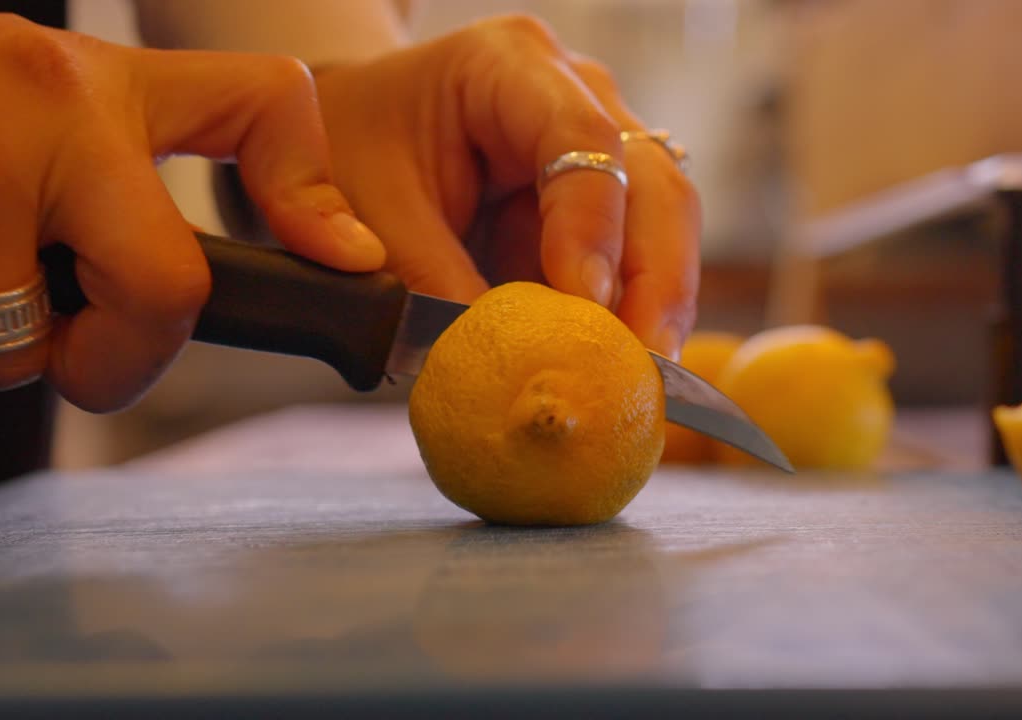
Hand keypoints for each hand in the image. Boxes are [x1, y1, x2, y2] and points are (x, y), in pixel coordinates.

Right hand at [0, 0, 382, 410]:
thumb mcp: (0, 105)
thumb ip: (94, 182)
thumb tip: (199, 287)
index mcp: (91, 84)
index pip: (258, 103)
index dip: (313, 192)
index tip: (346, 260)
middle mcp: (44, 98)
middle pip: (167, 295)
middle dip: (104, 365)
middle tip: (32, 344)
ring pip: (10, 351)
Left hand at [311, 15, 700, 358]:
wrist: (359, 130)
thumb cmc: (358, 144)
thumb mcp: (368, 202)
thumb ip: (427, 273)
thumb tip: (498, 357)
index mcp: (508, 63)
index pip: (582, 137)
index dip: (593, 224)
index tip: (586, 301)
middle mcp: (577, 96)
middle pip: (654, 185)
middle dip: (655, 281)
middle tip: (639, 363)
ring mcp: (602, 149)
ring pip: (664, 229)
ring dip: (652, 308)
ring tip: (631, 381)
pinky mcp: (604, 206)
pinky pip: (636, 265)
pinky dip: (627, 319)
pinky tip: (614, 370)